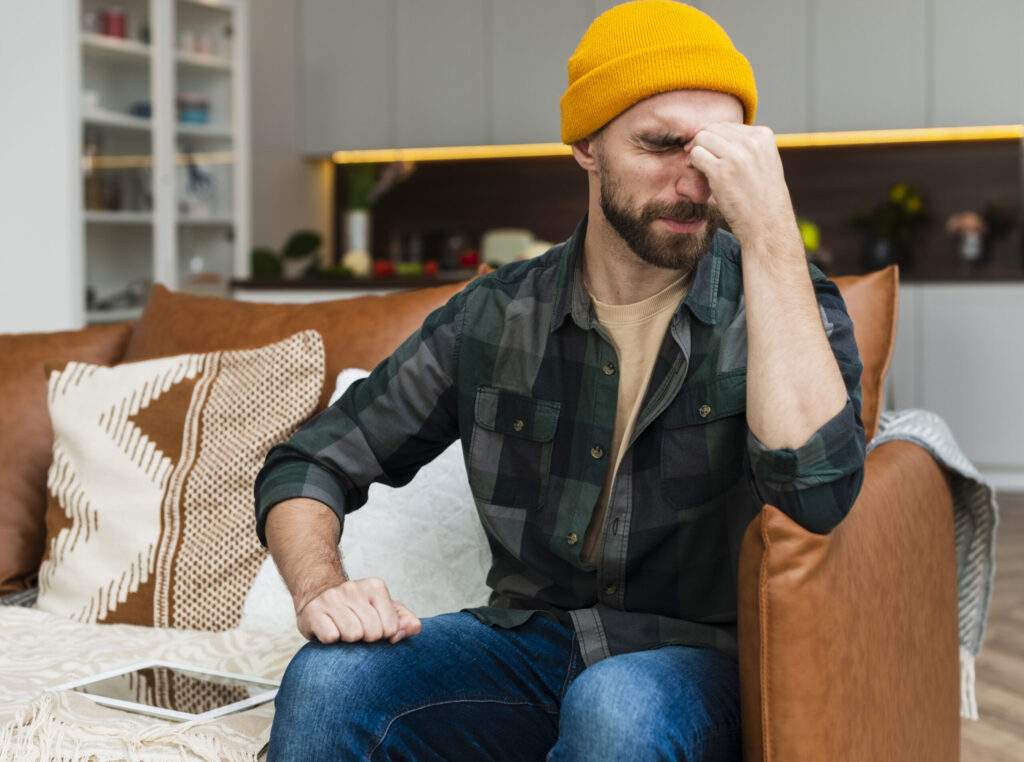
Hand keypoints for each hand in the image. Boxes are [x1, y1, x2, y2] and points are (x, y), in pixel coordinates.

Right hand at [296, 577, 422, 644]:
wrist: (317, 597)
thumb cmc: (357, 609)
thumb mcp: (384, 610)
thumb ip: (404, 620)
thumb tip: (413, 628)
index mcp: (375, 586)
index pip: (391, 627)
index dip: (384, 635)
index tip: (374, 628)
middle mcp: (353, 588)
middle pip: (372, 632)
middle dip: (366, 638)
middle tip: (358, 630)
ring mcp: (332, 598)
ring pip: (352, 635)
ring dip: (348, 639)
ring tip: (344, 629)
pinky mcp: (313, 612)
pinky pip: (331, 637)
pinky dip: (331, 640)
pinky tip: (330, 630)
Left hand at [683, 123, 800, 251]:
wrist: (768, 224)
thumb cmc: (762, 197)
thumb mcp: (763, 162)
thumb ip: (746, 146)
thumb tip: (715, 134)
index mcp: (763, 136)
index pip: (727, 125)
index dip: (715, 139)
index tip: (714, 155)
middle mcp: (751, 142)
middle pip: (712, 129)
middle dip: (703, 143)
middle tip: (702, 161)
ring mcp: (736, 156)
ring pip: (701, 138)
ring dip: (697, 152)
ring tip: (702, 168)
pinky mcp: (721, 172)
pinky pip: (696, 155)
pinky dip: (693, 163)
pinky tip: (701, 175)